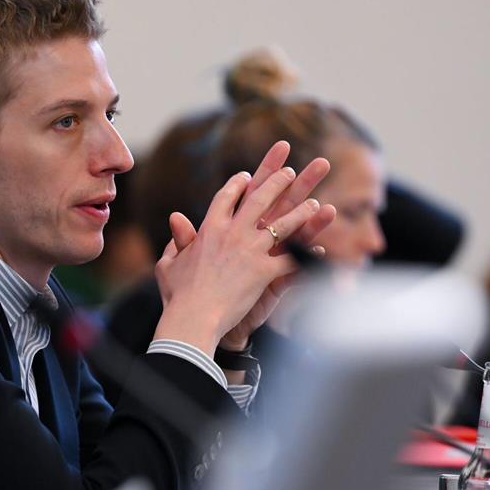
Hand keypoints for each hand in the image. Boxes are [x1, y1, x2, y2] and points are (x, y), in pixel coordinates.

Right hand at [152, 159, 325, 355]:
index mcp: (209, 228)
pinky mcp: (265, 271)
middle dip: (277, 182)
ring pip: (283, 225)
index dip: (237, 185)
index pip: (226, 197)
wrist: (193, 317)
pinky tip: (320, 250)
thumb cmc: (178, 294)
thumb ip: (176, 240)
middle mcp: (233, 233)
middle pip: (260, 199)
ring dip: (301, 212)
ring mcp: (251, 250)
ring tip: (314, 203)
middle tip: (290, 173)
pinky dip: (306, 256)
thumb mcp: (169, 263)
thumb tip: (175, 219)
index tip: (247, 176)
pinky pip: (291, 260)